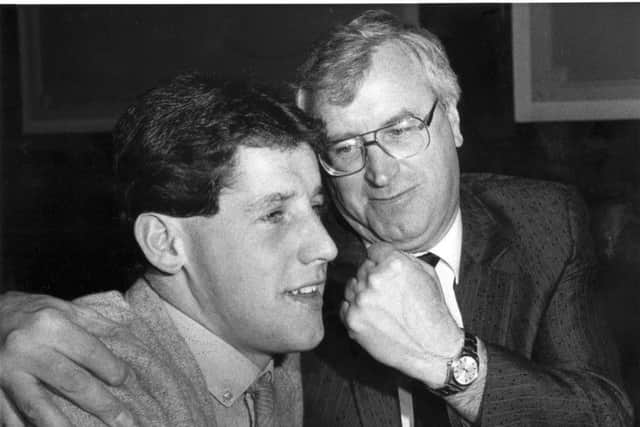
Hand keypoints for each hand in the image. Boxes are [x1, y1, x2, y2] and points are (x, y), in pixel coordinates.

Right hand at [0, 292, 134, 426]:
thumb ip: (95, 324)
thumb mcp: (62, 308)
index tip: (126, 381)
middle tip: (125, 420)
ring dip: (63, 426)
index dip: (111, 368)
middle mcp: (27, 348)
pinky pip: (10, 417)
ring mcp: (5, 372)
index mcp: (50, 325)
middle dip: (102, 404)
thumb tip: (131, 339)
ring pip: (39, 407)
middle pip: (72, 383)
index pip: (89, 351)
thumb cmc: (28, 312)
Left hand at [339, 242, 462, 386]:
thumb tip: (384, 253)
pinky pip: (345, 306)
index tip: (386, 271)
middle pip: (363, 268)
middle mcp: (374, 280)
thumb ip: (402, 258)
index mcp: (394, 265)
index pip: (374, 251)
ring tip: (382, 307)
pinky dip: (356, 311)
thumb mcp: (427, 274)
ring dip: (363, 293)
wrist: (432, 349)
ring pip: (352, 285)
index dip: (382, 261)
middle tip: (389, 294)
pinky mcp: (352, 320)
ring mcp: (361, 301)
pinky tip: (374, 317)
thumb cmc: (433, 313)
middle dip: (374, 278)